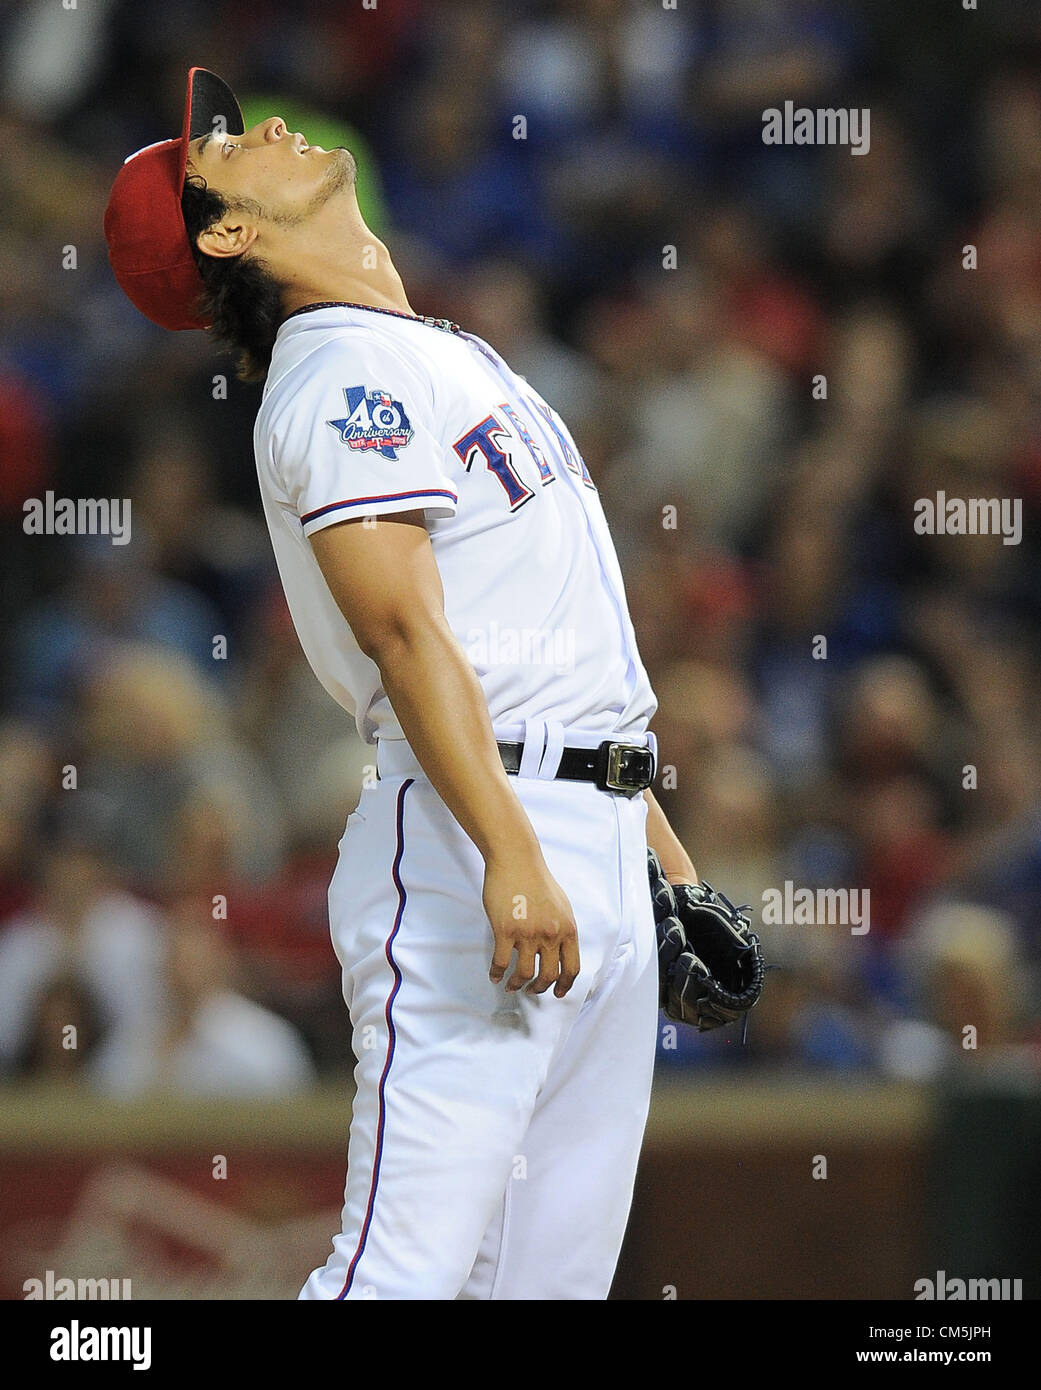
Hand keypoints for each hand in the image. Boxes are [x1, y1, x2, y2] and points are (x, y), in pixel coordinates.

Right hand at [482, 851, 579, 997]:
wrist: (516, 860)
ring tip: (512, 985)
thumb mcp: (561, 906)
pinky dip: (497, 973)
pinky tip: (495, 975)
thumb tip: (560, 950)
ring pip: (525, 973)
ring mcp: (527, 933)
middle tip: (532, 990)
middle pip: (550, 975)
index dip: (566, 985)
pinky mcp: (505, 930)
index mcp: (567, 928)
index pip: (572, 967)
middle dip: (540, 988)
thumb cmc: (537, 879)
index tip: (559, 992)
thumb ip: (562, 929)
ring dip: (517, 984)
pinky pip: (501, 962)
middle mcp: (550, 934)